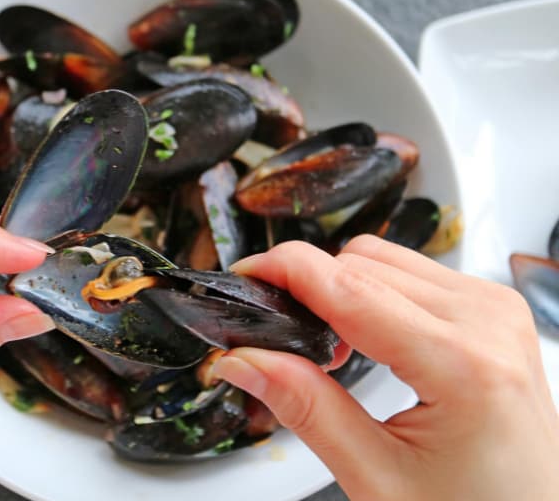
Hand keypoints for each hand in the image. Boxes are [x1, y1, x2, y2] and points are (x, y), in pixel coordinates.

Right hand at [213, 235, 558, 500]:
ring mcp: (493, 309)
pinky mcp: (490, 310)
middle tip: (274, 334)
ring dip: (340, 289)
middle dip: (307, 287)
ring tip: (327, 347)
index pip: (348, 286)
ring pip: (384, 258)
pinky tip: (364, 336)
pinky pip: (411, 272)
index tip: (242, 275)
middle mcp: (486, 319)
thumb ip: (306, 409)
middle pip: (362, 262)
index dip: (284, 271)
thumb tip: (245, 359)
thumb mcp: (379, 479)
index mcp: (464, 363)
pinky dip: (371, 293)